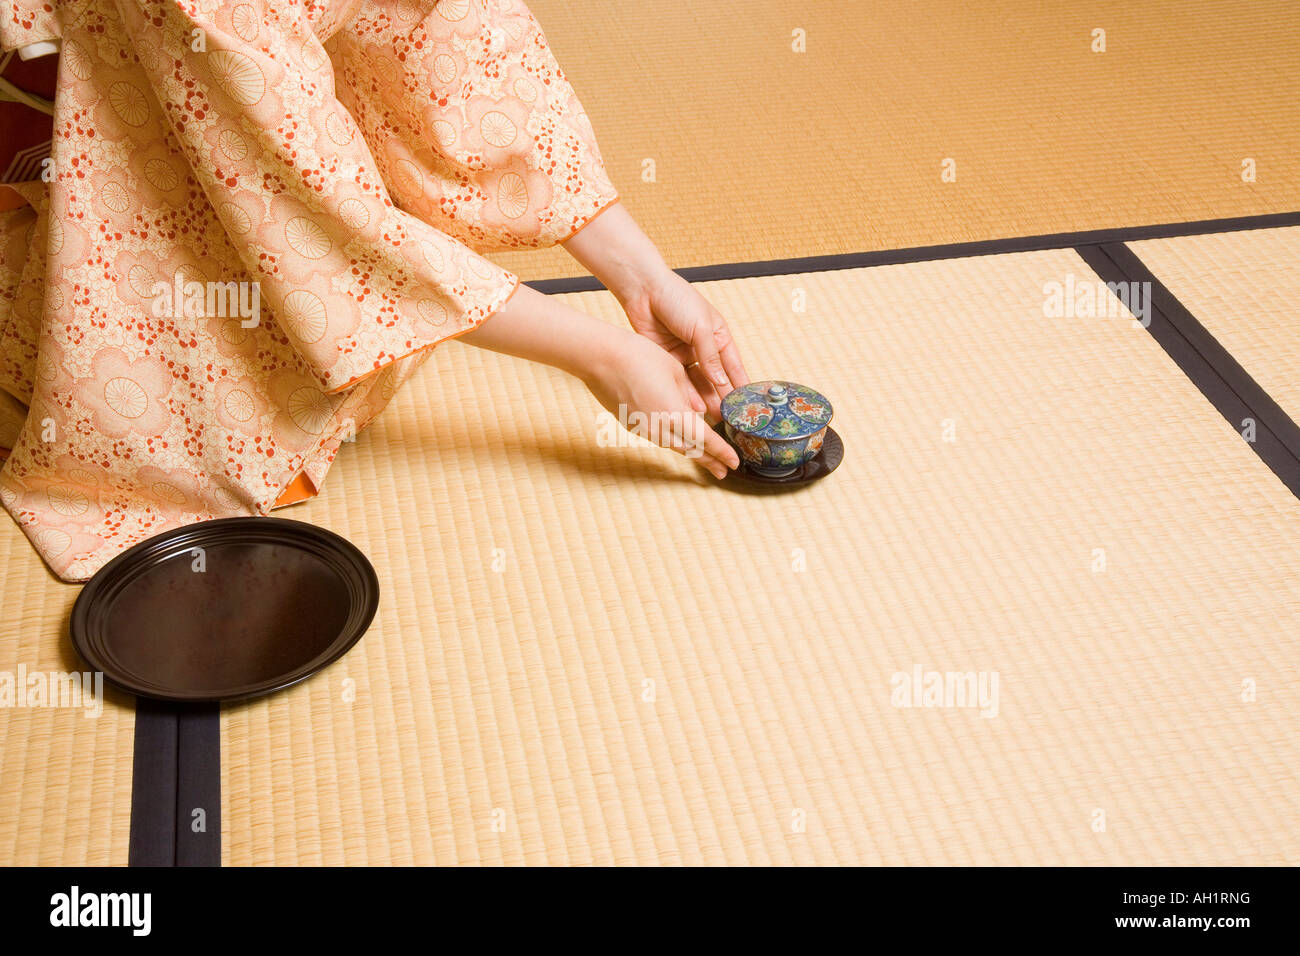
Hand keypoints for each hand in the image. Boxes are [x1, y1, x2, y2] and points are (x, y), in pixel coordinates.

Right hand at [583, 330, 740, 479]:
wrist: (601, 358)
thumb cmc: (639, 357)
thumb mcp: (675, 372)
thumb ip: (690, 396)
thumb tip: (698, 412)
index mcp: (674, 413)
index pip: (705, 440)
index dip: (721, 453)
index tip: (734, 463)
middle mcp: (658, 427)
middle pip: (690, 450)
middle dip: (709, 461)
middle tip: (723, 471)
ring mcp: (642, 429)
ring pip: (673, 445)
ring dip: (691, 452)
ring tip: (705, 458)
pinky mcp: (631, 425)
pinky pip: (658, 436)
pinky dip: (672, 439)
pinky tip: (678, 437)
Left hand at [619, 269, 749, 420]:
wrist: (644, 290)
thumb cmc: (677, 299)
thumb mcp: (700, 326)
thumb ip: (710, 355)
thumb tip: (721, 382)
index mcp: (719, 336)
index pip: (733, 366)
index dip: (740, 386)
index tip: (748, 406)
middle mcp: (704, 348)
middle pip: (716, 379)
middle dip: (723, 399)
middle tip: (730, 420)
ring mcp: (685, 356)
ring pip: (698, 384)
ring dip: (705, 401)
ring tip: (714, 420)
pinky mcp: (667, 360)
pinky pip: (680, 382)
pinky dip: (687, 395)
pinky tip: (693, 409)